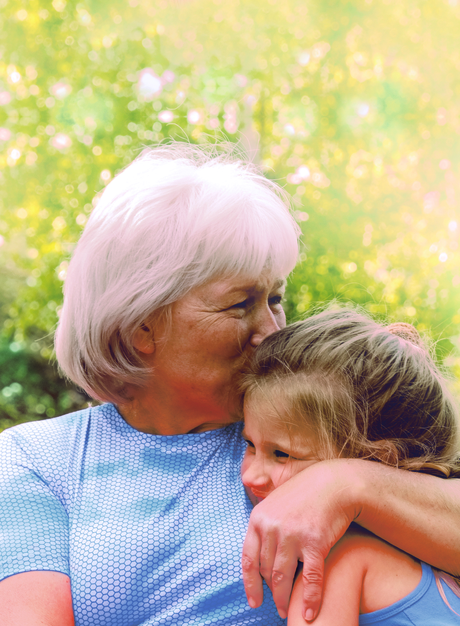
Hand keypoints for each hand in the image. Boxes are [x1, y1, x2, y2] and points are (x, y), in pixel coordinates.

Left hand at [242, 460, 361, 621]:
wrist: (335, 484)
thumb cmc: (305, 493)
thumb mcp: (276, 502)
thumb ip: (264, 523)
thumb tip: (257, 550)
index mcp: (258, 518)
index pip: (248, 559)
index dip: (250, 584)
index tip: (254, 601)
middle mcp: (271, 528)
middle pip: (266, 570)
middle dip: (271, 592)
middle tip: (277, 606)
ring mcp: (292, 536)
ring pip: (282, 578)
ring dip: (284, 599)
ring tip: (287, 612)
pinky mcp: (315, 543)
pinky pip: (310, 579)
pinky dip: (310, 599)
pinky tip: (310, 612)